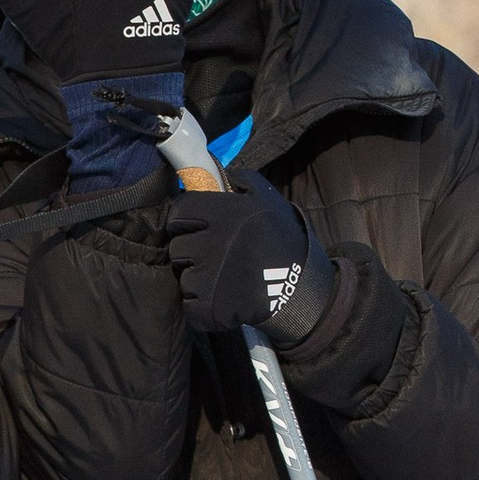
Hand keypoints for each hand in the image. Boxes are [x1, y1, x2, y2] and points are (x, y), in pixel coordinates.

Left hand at [160, 166, 334, 342]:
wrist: (301, 287)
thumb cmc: (284, 240)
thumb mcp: (268, 199)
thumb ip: (242, 181)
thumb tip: (214, 172)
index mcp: (225, 214)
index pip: (180, 211)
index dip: (183, 219)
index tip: (192, 226)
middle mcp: (213, 243)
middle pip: (177, 246)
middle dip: (190, 250)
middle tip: (211, 255)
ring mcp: (210, 277)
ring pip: (183, 276)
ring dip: (196, 278)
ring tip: (220, 277)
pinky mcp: (210, 307)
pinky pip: (189, 304)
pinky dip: (200, 304)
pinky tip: (220, 297)